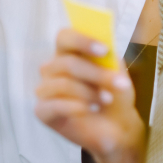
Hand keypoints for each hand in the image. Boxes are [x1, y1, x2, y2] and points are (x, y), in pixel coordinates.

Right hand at [36, 28, 145, 162]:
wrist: (117, 126)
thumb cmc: (114, 93)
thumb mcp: (117, 71)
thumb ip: (108, 55)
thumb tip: (105, 41)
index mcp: (67, 52)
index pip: (64, 37)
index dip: (82, 41)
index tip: (104, 50)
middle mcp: (52, 68)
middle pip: (67, 63)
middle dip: (96, 74)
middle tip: (120, 84)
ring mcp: (44, 89)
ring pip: (63, 84)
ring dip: (89, 92)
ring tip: (107, 100)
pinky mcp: (42, 111)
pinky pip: (54, 105)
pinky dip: (76, 107)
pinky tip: (91, 109)